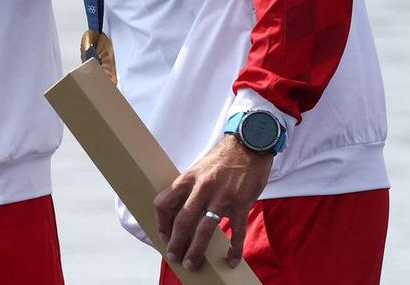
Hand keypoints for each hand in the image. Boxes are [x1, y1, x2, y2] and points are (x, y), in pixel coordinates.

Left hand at [153, 134, 271, 271]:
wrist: (248, 145)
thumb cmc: (222, 159)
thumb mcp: (199, 169)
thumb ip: (189, 188)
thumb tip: (179, 211)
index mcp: (188, 179)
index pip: (164, 203)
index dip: (161, 222)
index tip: (164, 235)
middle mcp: (202, 188)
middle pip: (182, 221)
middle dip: (176, 243)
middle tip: (174, 257)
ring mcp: (222, 197)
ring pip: (204, 230)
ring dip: (196, 250)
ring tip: (192, 263)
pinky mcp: (242, 203)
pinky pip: (237, 232)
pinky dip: (234, 250)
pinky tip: (231, 260)